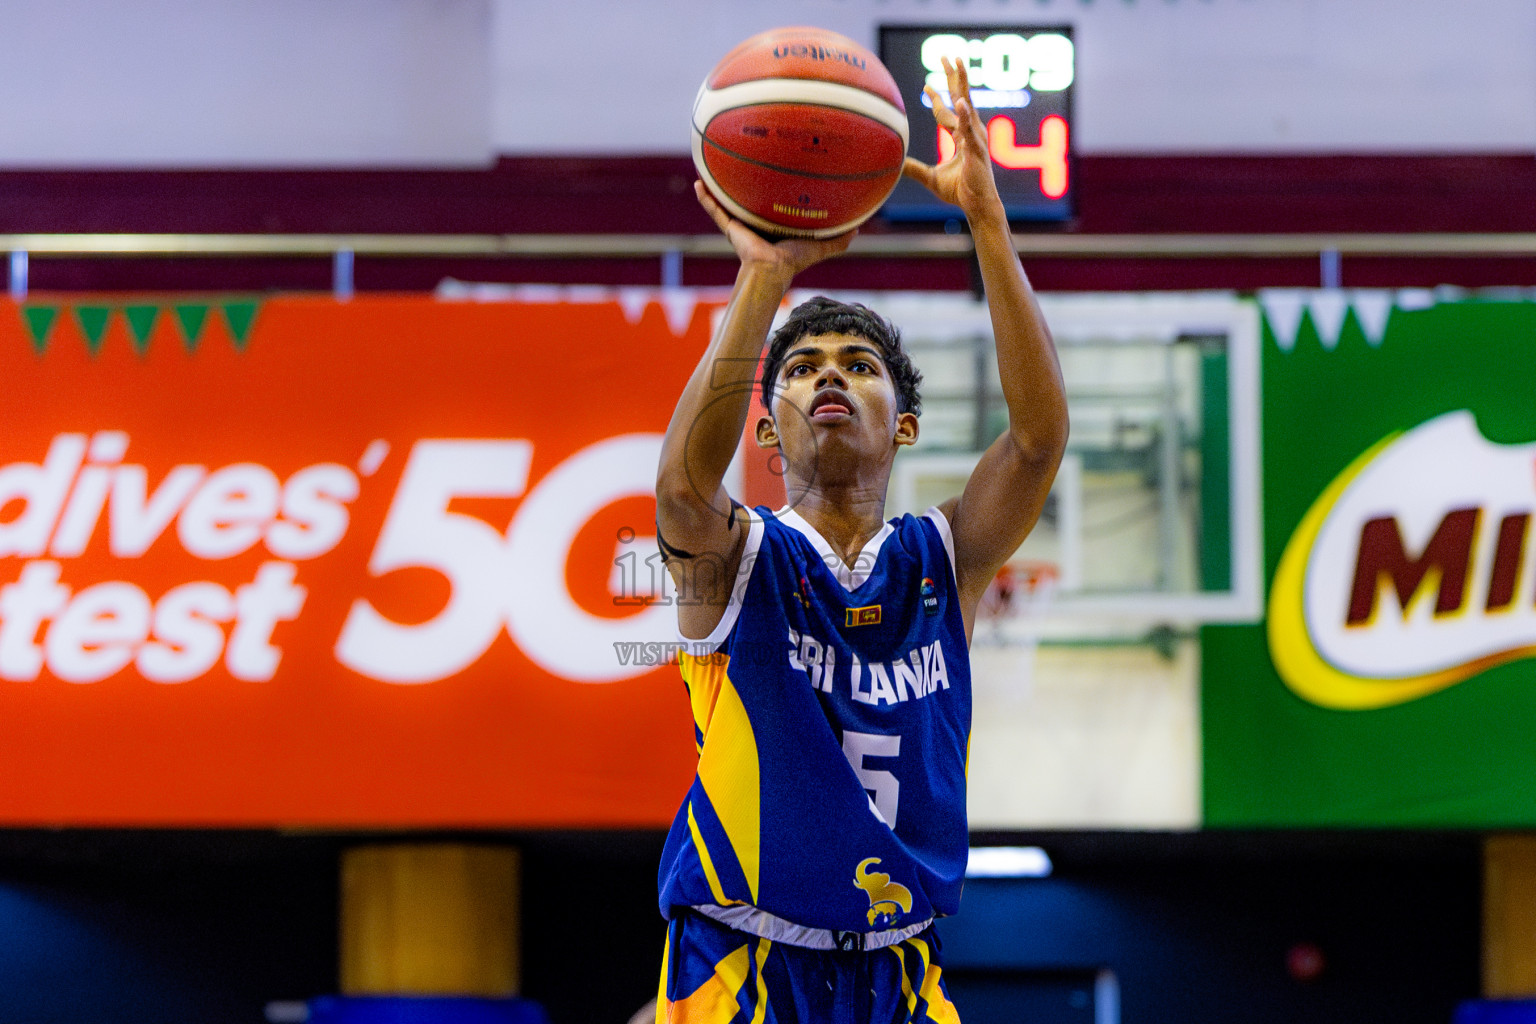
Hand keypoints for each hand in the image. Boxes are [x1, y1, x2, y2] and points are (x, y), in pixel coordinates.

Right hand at [694, 181, 853, 281]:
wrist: (773, 269)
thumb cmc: (795, 259)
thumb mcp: (821, 244)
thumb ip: (839, 239)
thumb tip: (859, 228)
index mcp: (774, 224)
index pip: (773, 203)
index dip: (774, 189)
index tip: (776, 170)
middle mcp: (755, 222)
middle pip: (749, 198)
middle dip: (745, 183)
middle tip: (744, 159)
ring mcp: (740, 223)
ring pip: (728, 201)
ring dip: (720, 186)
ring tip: (714, 165)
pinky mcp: (730, 226)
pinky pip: (715, 209)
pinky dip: (706, 198)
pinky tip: (699, 182)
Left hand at [901, 57, 1004, 222]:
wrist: (976, 206)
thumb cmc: (960, 192)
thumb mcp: (930, 178)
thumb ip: (914, 169)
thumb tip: (895, 165)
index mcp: (962, 137)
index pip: (948, 112)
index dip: (937, 98)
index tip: (926, 85)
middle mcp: (971, 132)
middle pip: (962, 97)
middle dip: (954, 76)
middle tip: (947, 56)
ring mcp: (975, 138)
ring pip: (968, 104)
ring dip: (963, 83)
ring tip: (958, 63)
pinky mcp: (976, 150)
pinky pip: (969, 130)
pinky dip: (964, 116)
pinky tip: (959, 102)